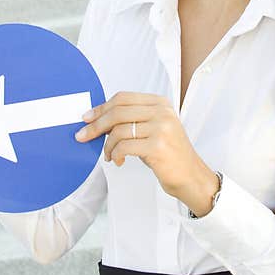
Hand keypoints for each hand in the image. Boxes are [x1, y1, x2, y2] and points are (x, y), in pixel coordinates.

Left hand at [74, 92, 219, 213]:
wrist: (191, 176)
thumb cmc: (169, 154)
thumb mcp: (154, 129)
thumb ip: (132, 120)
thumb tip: (98, 119)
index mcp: (160, 103)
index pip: (123, 98)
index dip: (101, 107)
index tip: (87, 118)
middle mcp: (162, 112)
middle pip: (118, 112)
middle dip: (96, 125)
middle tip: (83, 136)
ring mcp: (161, 128)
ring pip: (118, 130)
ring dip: (107, 146)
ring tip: (110, 155)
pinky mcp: (158, 146)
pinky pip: (124, 146)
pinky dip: (115, 154)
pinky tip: (118, 161)